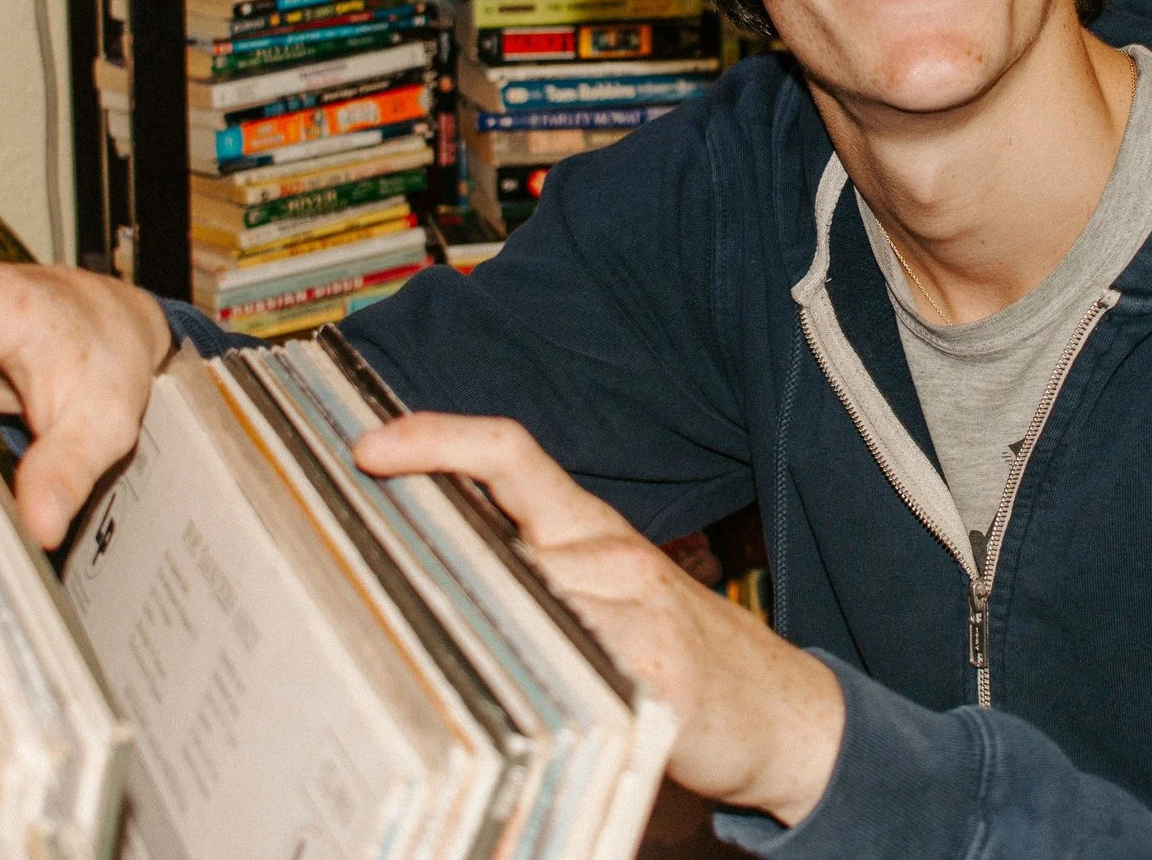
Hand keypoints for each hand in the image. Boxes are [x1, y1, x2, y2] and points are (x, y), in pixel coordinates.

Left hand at [353, 413, 845, 825]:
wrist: (783, 713)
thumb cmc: (669, 650)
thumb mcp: (599, 591)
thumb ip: (527, 567)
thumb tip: (416, 554)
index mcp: (588, 526)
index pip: (509, 454)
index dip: (438, 437)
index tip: (368, 446)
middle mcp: (612, 553)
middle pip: (498, 534)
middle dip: (434, 562)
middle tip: (374, 582)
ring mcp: (640, 610)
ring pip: (527, 603)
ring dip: (487, 637)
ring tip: (475, 674)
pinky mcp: (661, 675)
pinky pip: (577, 670)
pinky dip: (545, 689)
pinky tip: (539, 715)